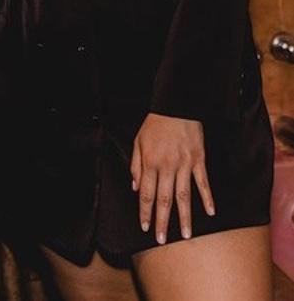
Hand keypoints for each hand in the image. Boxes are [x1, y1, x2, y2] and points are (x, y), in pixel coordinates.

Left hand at [130, 112, 214, 244]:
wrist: (176, 105)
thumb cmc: (155, 123)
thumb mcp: (138, 140)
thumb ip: (135, 164)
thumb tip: (134, 187)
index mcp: (150, 162)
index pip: (146, 193)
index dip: (145, 211)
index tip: (145, 227)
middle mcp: (167, 166)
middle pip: (164, 199)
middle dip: (162, 221)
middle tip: (162, 240)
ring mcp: (184, 164)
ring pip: (184, 195)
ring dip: (185, 216)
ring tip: (186, 235)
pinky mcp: (198, 160)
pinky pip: (203, 182)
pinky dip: (207, 197)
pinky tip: (210, 212)